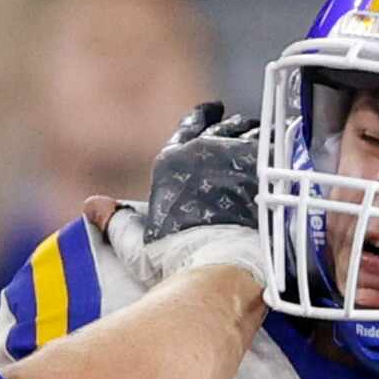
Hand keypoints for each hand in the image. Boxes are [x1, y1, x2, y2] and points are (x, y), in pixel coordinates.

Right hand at [93, 104, 272, 290]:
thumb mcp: (135, 242)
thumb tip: (92, 205)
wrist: (217, 268)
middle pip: (230, 126)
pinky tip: (286, 159)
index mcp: (175, 160)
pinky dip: (284, 153)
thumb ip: (116, 219)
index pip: (193, 122)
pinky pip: (282, 151)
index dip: (205, 115)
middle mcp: (208, 150)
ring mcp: (242, 159)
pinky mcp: (271, 176)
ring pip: (258, 133)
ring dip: (261, 138)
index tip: (214, 110)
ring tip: (267, 144)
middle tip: (243, 135)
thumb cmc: (174, 260)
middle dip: (237, 129)